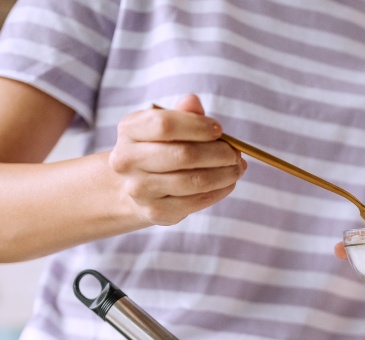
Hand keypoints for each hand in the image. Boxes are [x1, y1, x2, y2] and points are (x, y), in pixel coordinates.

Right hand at [110, 95, 246, 225]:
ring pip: (192, 182)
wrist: (136, 185)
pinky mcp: (154, 211)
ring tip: (237, 168)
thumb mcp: (165, 125)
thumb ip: (182, 113)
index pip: (164, 125)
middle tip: (235, 153)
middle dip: (218, 153)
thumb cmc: (158, 147)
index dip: (197, 126)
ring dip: (223, 174)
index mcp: (129, 130)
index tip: (219, 130)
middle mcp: (127, 160)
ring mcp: (139, 189)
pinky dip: (218, 192)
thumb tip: (193, 102)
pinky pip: (194, 202)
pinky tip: (228, 183)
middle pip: (182, 155)